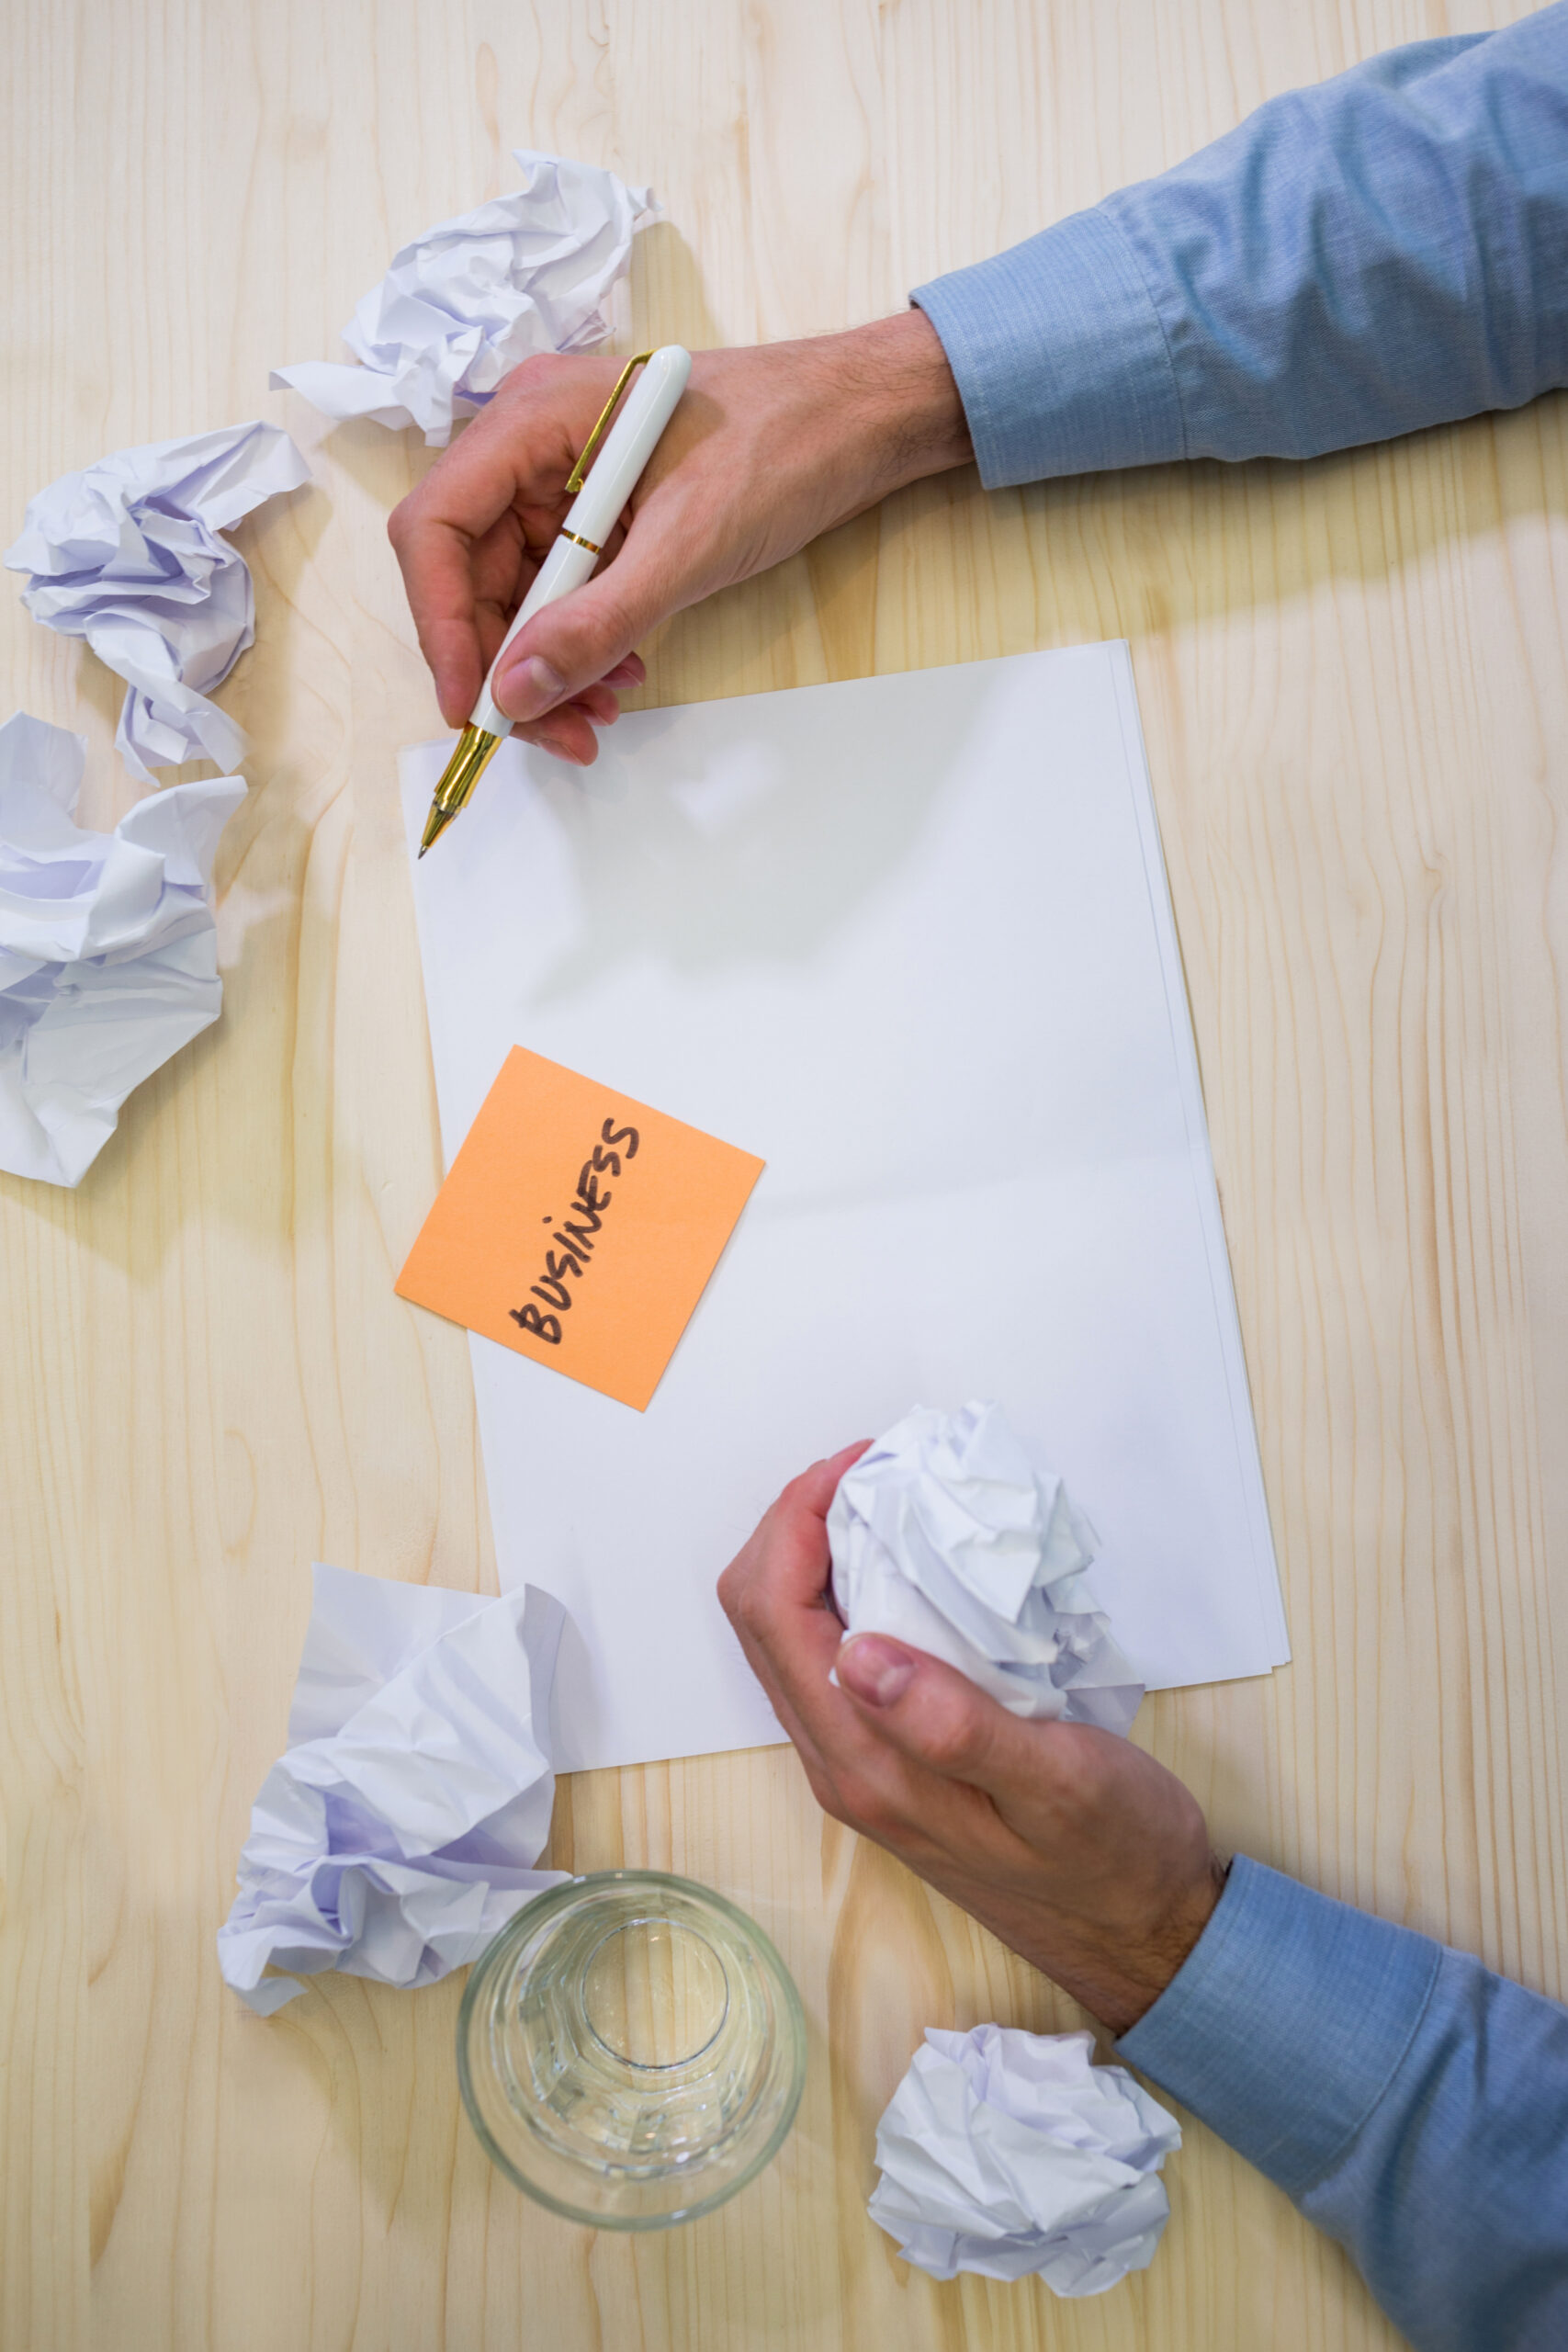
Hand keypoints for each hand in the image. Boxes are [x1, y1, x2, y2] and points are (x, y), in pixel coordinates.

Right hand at [387, 309, 971, 763]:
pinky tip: (621, 674)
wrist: (858, 421)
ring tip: (599, 714)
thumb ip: (596, 622)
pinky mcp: (595, 509)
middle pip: (467, 571)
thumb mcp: (688, 547)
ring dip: (546, 665)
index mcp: (533, 418)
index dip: (440, 624)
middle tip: (553, 731)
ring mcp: (560, 476)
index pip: (436, 527)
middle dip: (504, 663)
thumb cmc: (785, 446)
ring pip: (514, 592)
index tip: (472, 703)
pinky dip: (579, 641)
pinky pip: (559, 588)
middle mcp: (530, 442)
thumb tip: (517, 690)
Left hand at [718, 1446, 1228, 2034]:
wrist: (1138, 1933)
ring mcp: (857, 1765)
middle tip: (871, 1470)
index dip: (795, 1521)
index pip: (774, 1615)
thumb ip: (952, 1725)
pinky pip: (827, 1656)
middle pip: (761, 1618)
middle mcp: (840, 1765)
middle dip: (793, 1525)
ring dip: (813, 1555)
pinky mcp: (885, 1762)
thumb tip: (857, 1652)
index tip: (862, 1464)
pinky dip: (842, 1590)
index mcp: (864, 1765)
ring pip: (787, 1636)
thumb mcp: (1055, 1785)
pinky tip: (905, 1563)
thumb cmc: (1111, 1857)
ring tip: (885, 1501)